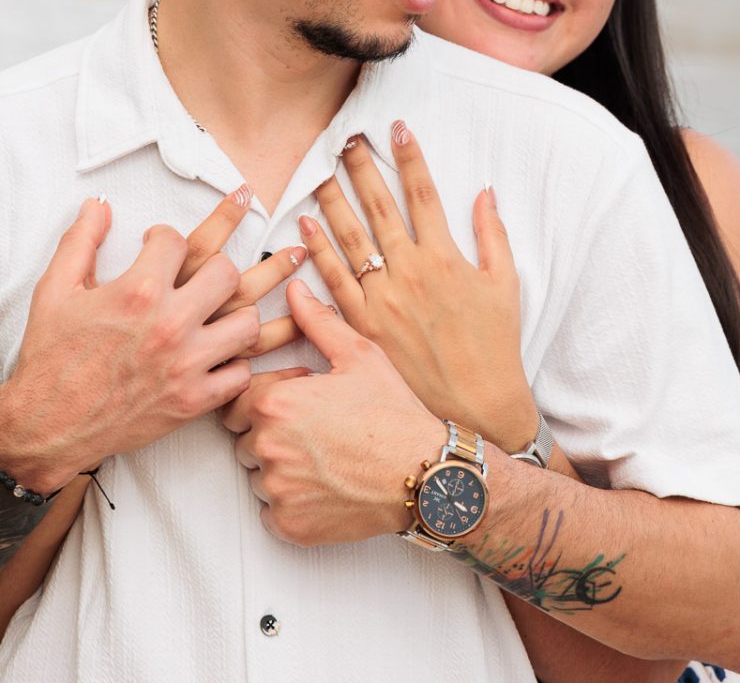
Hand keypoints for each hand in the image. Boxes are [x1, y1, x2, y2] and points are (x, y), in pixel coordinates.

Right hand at [0, 191, 303, 493]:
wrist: (47, 425)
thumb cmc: (52, 358)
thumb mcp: (56, 289)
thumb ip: (81, 240)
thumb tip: (98, 205)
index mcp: (138, 291)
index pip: (178, 240)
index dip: (165, 237)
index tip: (158, 246)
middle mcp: (169, 324)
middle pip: (227, 273)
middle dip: (214, 267)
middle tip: (200, 277)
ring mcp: (186, 364)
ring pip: (248, 323)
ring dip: (237, 315)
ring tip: (219, 315)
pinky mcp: (193, 401)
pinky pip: (241, 374)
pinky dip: (234, 365)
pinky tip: (219, 357)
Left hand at [222, 278, 441, 545]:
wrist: (425, 473)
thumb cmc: (393, 413)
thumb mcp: (359, 355)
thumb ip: (317, 322)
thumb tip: (293, 292)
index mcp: (275, 402)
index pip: (238, 398)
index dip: (268, 396)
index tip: (298, 400)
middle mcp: (267, 446)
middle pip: (244, 437)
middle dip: (270, 430)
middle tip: (313, 430)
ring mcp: (277, 489)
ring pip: (257, 474)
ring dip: (279, 466)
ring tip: (323, 457)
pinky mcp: (289, 525)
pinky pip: (271, 511)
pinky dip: (290, 501)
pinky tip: (325, 485)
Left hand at [302, 123, 538, 451]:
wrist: (476, 408)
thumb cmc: (495, 347)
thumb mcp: (505, 285)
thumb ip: (493, 235)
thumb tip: (484, 191)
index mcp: (446, 257)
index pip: (423, 193)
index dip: (409, 157)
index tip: (396, 127)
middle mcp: (410, 272)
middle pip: (380, 207)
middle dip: (362, 168)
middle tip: (346, 138)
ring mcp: (382, 299)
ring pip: (350, 238)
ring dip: (334, 200)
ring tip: (321, 170)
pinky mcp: (362, 328)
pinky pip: (333, 282)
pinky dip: (317, 251)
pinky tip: (304, 225)